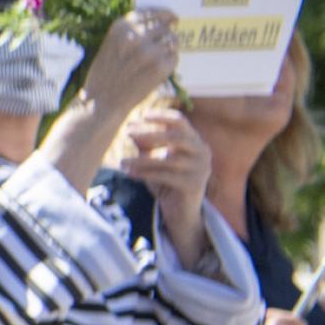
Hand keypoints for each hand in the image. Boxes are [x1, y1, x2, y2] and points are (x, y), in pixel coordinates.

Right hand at [78, 7, 182, 121]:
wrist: (101, 101)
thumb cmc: (105, 74)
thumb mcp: (111, 44)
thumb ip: (131, 32)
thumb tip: (161, 23)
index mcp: (121, 27)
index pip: (152, 12)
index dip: (165, 14)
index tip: (172, 18)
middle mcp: (136, 35)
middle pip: (165, 25)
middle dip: (167, 33)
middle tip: (165, 42)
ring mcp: (150, 51)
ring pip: (173, 40)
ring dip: (169, 48)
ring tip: (158, 59)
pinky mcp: (161, 66)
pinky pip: (174, 57)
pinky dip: (170, 62)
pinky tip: (157, 70)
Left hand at [117, 103, 212, 265]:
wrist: (180, 210)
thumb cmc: (166, 181)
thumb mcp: (154, 161)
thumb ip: (145, 146)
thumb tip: (130, 129)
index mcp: (194, 142)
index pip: (181, 122)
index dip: (162, 116)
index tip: (142, 114)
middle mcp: (202, 153)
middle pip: (177, 137)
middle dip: (150, 133)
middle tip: (126, 133)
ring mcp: (201, 169)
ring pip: (169, 159)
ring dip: (142, 159)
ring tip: (122, 161)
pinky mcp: (194, 185)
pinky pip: (166, 176)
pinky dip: (145, 174)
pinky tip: (129, 172)